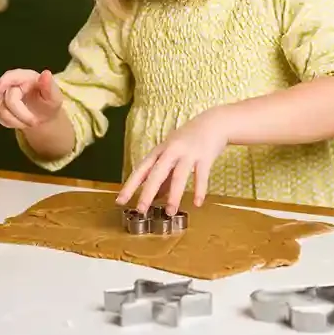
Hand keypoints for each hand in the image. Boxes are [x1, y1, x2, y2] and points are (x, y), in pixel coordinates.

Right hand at [0, 68, 62, 132]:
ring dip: (17, 120)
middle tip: (34, 122)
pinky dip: (12, 123)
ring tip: (30, 122)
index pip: (11, 75)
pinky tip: (22, 122)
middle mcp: (14, 84)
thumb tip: (46, 73)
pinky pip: (1, 117)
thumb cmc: (49, 104)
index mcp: (27, 77)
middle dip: (21, 113)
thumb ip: (50, 86)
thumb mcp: (55, 97)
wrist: (45, 117)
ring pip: (2, 109)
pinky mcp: (2, 107)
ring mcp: (6, 95)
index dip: (4, 81)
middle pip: (8, 98)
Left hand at [115, 108, 230, 215]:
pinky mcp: (205, 157)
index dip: (130, 186)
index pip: (141, 170)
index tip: (120, 201)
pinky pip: (201, 176)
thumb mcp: (172, 154)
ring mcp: (188, 153)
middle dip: (147, 192)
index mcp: (160, 151)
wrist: (213, 122)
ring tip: (170, 212)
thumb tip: (155, 197)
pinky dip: (199, 190)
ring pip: (178, 176)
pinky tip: (197, 203)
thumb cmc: (189, 140)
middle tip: (141, 210)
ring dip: (174, 195)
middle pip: (156, 173)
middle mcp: (171, 151)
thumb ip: (164, 176)